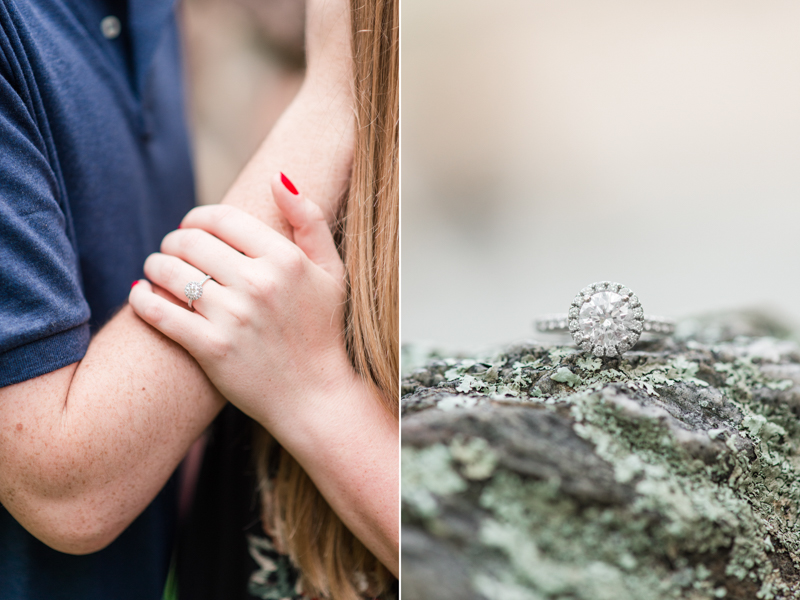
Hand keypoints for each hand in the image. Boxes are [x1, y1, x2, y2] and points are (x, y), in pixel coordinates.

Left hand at [129, 173, 353, 428]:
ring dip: (154, 265)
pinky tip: (140, 295)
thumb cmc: (323, 330)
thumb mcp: (331, 271)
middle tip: (172, 249)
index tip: (191, 226)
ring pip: (169, 273)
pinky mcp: (212, 350)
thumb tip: (277, 177)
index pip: (221, 218)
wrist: (316, 396)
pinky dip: (141, 299)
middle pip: (190, 241)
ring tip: (156, 270)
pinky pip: (160, 313)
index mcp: (285, 259)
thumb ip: (310, 220)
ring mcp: (234, 317)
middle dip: (173, 240)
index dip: (197, 216)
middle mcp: (258, 284)